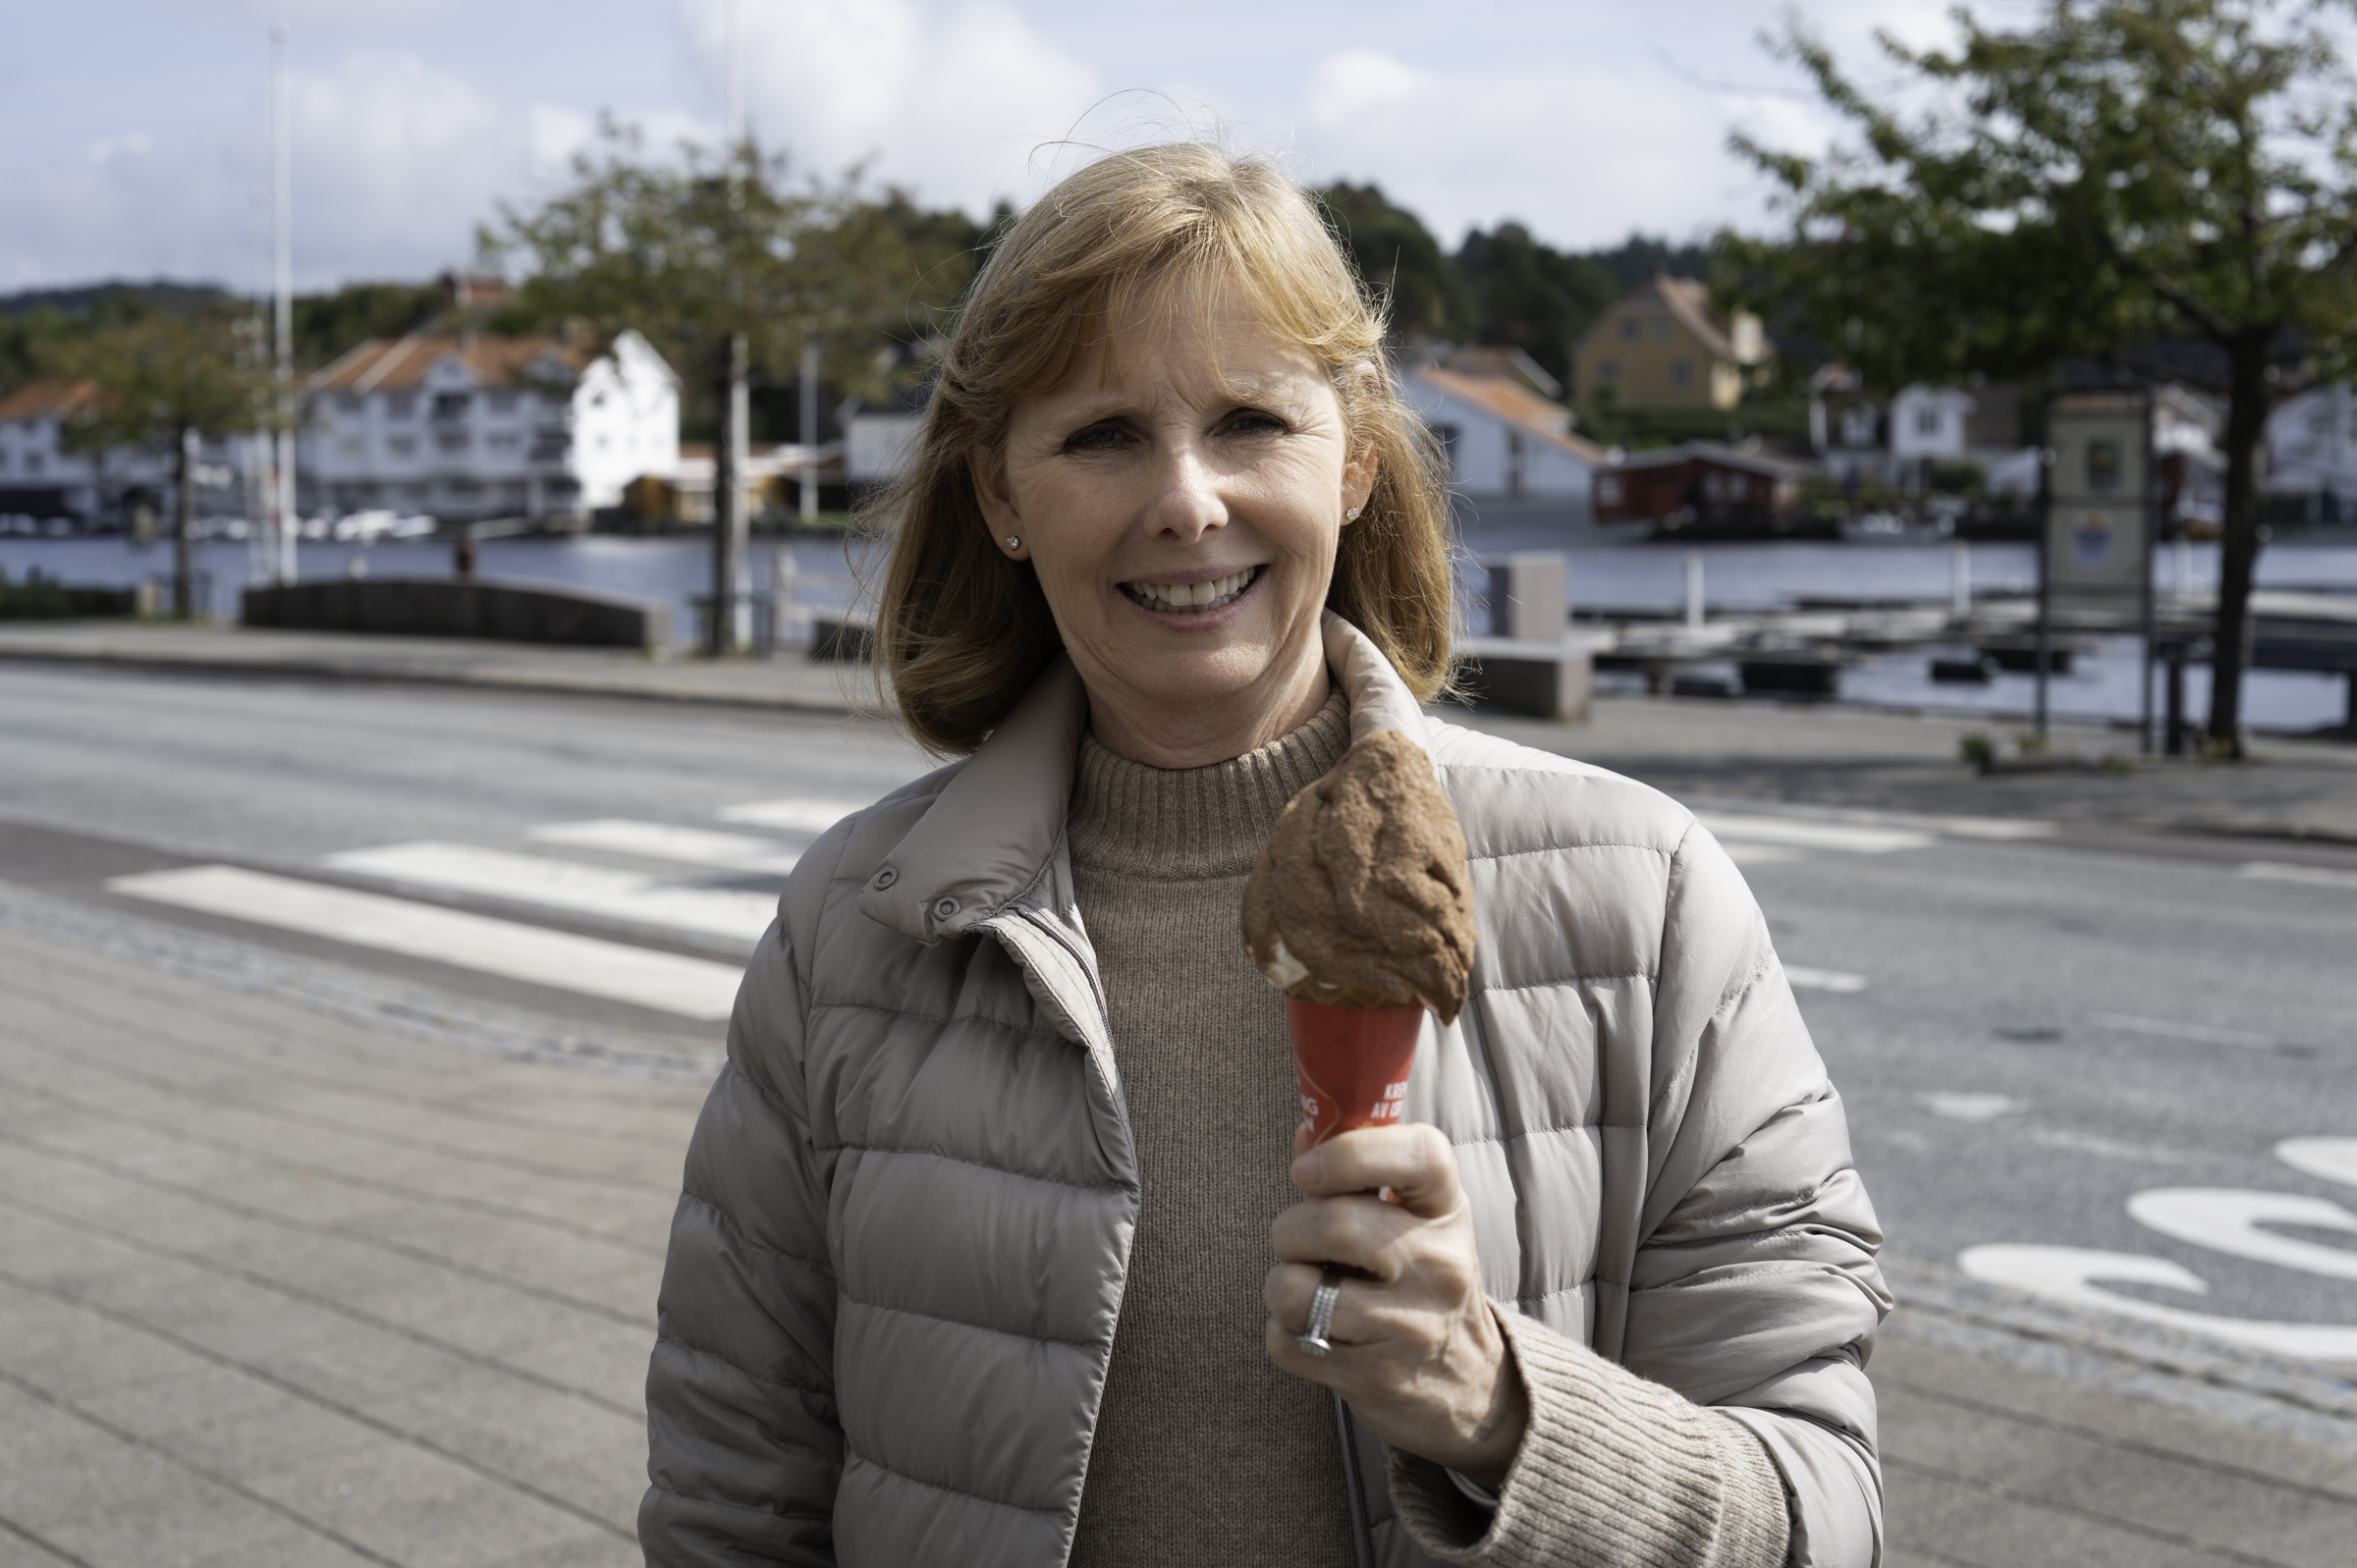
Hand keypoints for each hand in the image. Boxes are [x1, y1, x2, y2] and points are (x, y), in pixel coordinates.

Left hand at [1264, 1121, 1527, 1489]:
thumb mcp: (1415, 1221)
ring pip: (1295, 1289)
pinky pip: (1287, 1342)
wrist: (1470, 1388)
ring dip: (1281, 1287)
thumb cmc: (1423, 1283)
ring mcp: (1410, 1326)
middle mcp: (1439, 1265)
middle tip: (1298, 1243)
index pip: (1420, 1153)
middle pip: (1334, 1224)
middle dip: (1289, 1231)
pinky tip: (1317, 1334)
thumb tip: (1305, 1133)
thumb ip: (1359, 1175)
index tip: (1307, 1170)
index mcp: (1447, 1211)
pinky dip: (1284, 1336)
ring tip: (1309, 1292)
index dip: (1351, 1152)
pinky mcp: (1375, 1378)